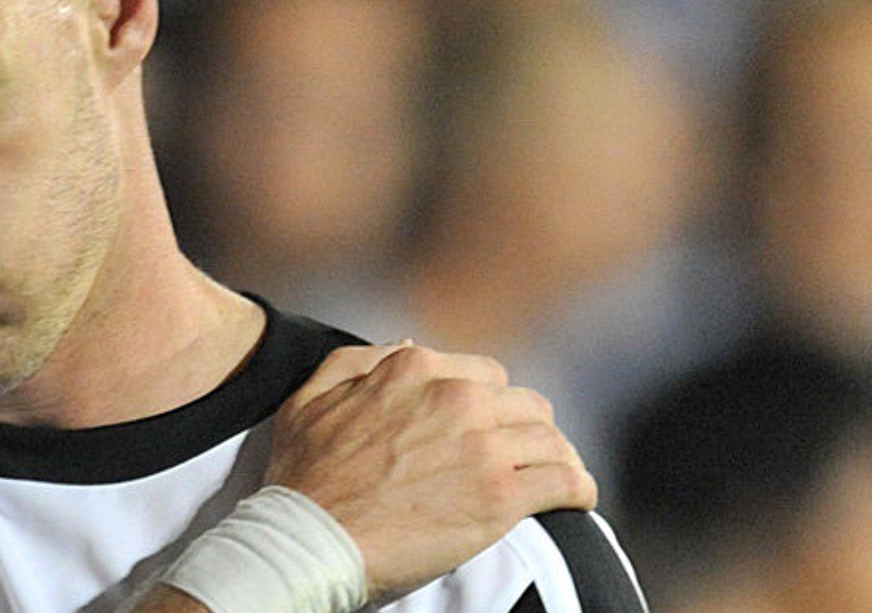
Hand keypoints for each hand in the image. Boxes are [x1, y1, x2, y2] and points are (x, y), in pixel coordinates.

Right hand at [265, 344, 595, 600]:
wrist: (309, 539)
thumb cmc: (303, 475)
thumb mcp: (312, 396)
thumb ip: (360, 361)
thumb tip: (409, 342)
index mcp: (415, 369)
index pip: (486, 375)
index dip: (490, 404)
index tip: (488, 429)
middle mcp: (455, 397)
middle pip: (525, 404)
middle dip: (525, 429)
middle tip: (521, 456)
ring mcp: (482, 445)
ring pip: (551, 439)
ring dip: (556, 458)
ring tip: (555, 478)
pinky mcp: (501, 495)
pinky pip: (566, 481)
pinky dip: (578, 489)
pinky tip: (576, 498)